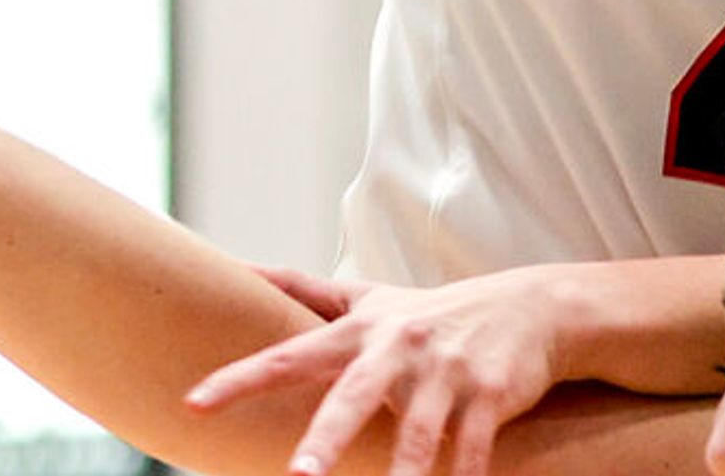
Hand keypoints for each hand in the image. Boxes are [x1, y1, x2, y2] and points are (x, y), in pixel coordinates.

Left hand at [187, 266, 576, 475]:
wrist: (529, 307)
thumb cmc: (431, 313)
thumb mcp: (369, 299)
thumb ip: (303, 289)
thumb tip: (239, 269)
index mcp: (362, 331)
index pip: (290, 355)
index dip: (241, 378)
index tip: (196, 402)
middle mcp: (400, 347)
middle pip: (355, 395)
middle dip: (327, 437)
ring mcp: (447, 371)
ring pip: (419, 432)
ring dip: (404, 473)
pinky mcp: (491, 393)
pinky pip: (473, 446)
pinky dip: (463, 475)